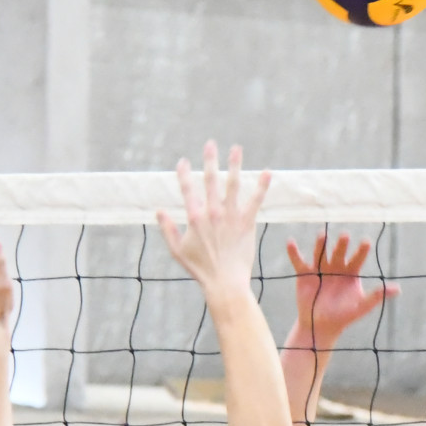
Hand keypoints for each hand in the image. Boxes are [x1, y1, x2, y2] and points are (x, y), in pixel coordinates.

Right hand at [158, 142, 270, 300]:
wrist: (224, 281)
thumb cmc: (200, 269)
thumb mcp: (177, 250)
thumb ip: (167, 229)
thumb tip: (158, 211)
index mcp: (194, 218)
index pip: (187, 190)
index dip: (183, 174)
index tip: (182, 161)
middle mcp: (212, 213)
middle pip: (210, 180)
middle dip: (209, 160)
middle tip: (210, 144)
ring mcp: (230, 217)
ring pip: (232, 184)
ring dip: (234, 165)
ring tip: (236, 148)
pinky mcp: (246, 223)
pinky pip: (255, 200)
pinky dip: (262, 186)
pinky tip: (268, 173)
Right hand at [287, 233, 396, 350]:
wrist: (320, 326)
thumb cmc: (343, 316)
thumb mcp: (361, 307)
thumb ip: (377, 296)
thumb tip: (398, 289)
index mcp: (351, 272)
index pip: (358, 258)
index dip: (361, 251)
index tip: (366, 242)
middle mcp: (336, 266)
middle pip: (340, 252)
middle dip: (342, 245)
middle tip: (345, 236)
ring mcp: (320, 268)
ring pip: (321, 253)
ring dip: (321, 244)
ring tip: (322, 235)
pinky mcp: (304, 273)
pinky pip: (299, 261)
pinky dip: (294, 252)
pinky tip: (290, 242)